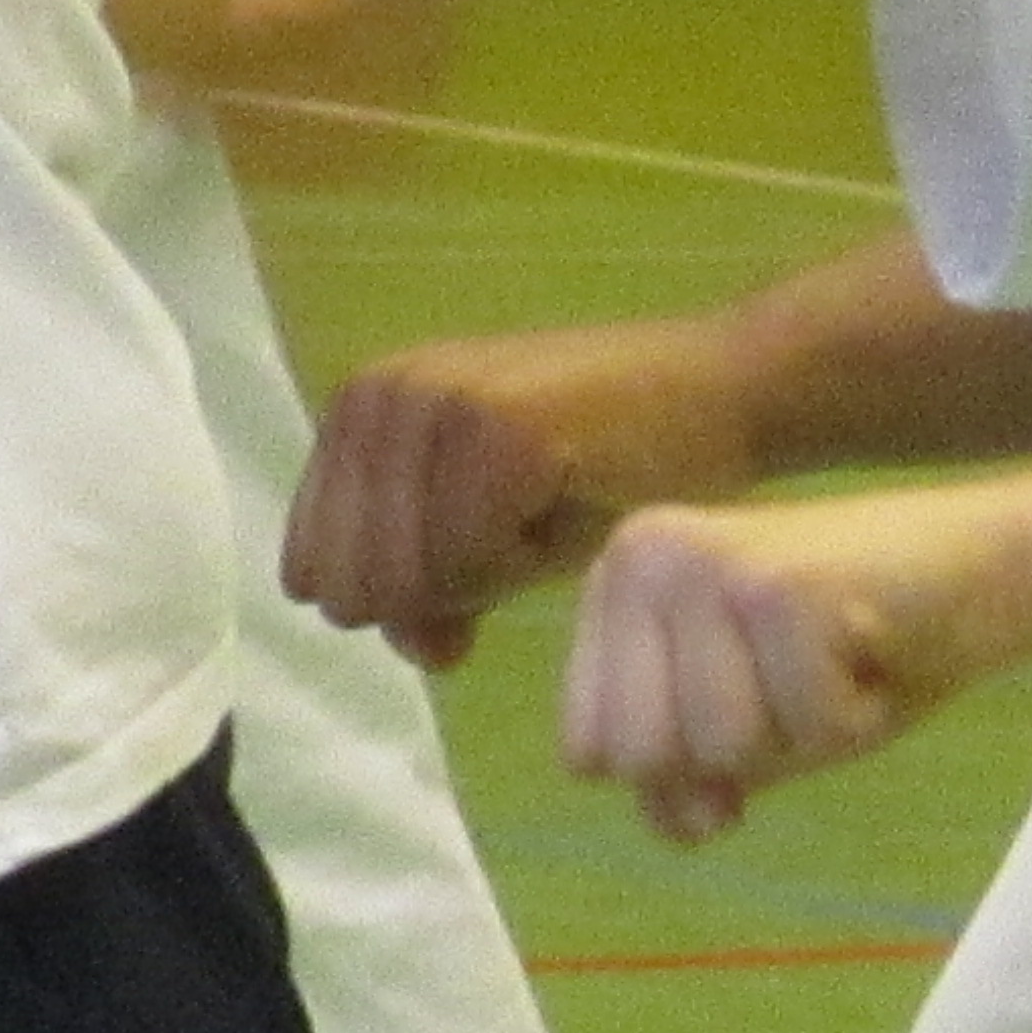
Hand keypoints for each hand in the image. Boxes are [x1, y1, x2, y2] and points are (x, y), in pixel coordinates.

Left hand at [285, 320, 762, 669]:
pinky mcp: (499, 428)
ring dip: (486, 583)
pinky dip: (524, 570)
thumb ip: (414, 587)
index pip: (313, 563)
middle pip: (360, 583)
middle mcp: (382, 394)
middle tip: (513, 553)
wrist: (717, 397)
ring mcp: (436, 403)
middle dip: (437, 604)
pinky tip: (566, 510)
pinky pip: (472, 563)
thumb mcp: (482, 534)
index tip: (456, 594)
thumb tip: (390, 639)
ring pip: (415, 578)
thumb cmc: (599, 468)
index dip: (389, 606)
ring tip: (540, 520)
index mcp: (358, 410)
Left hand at [560, 477, 1031, 843]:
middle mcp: (642, 558)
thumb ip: (687, 778)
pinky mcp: (782, 587)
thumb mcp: (754, 726)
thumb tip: (682, 826)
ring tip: (837, 662)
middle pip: (647, 761)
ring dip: (807, 735)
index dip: (679, 776)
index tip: (751, 714)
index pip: (589, 753)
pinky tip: (875, 649)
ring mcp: (705, 565)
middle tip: (801, 682)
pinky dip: (860, 717)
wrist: (990, 563)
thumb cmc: (860, 650)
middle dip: (744, 756)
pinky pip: (811, 733)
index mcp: (615, 585)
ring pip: (726, 750)